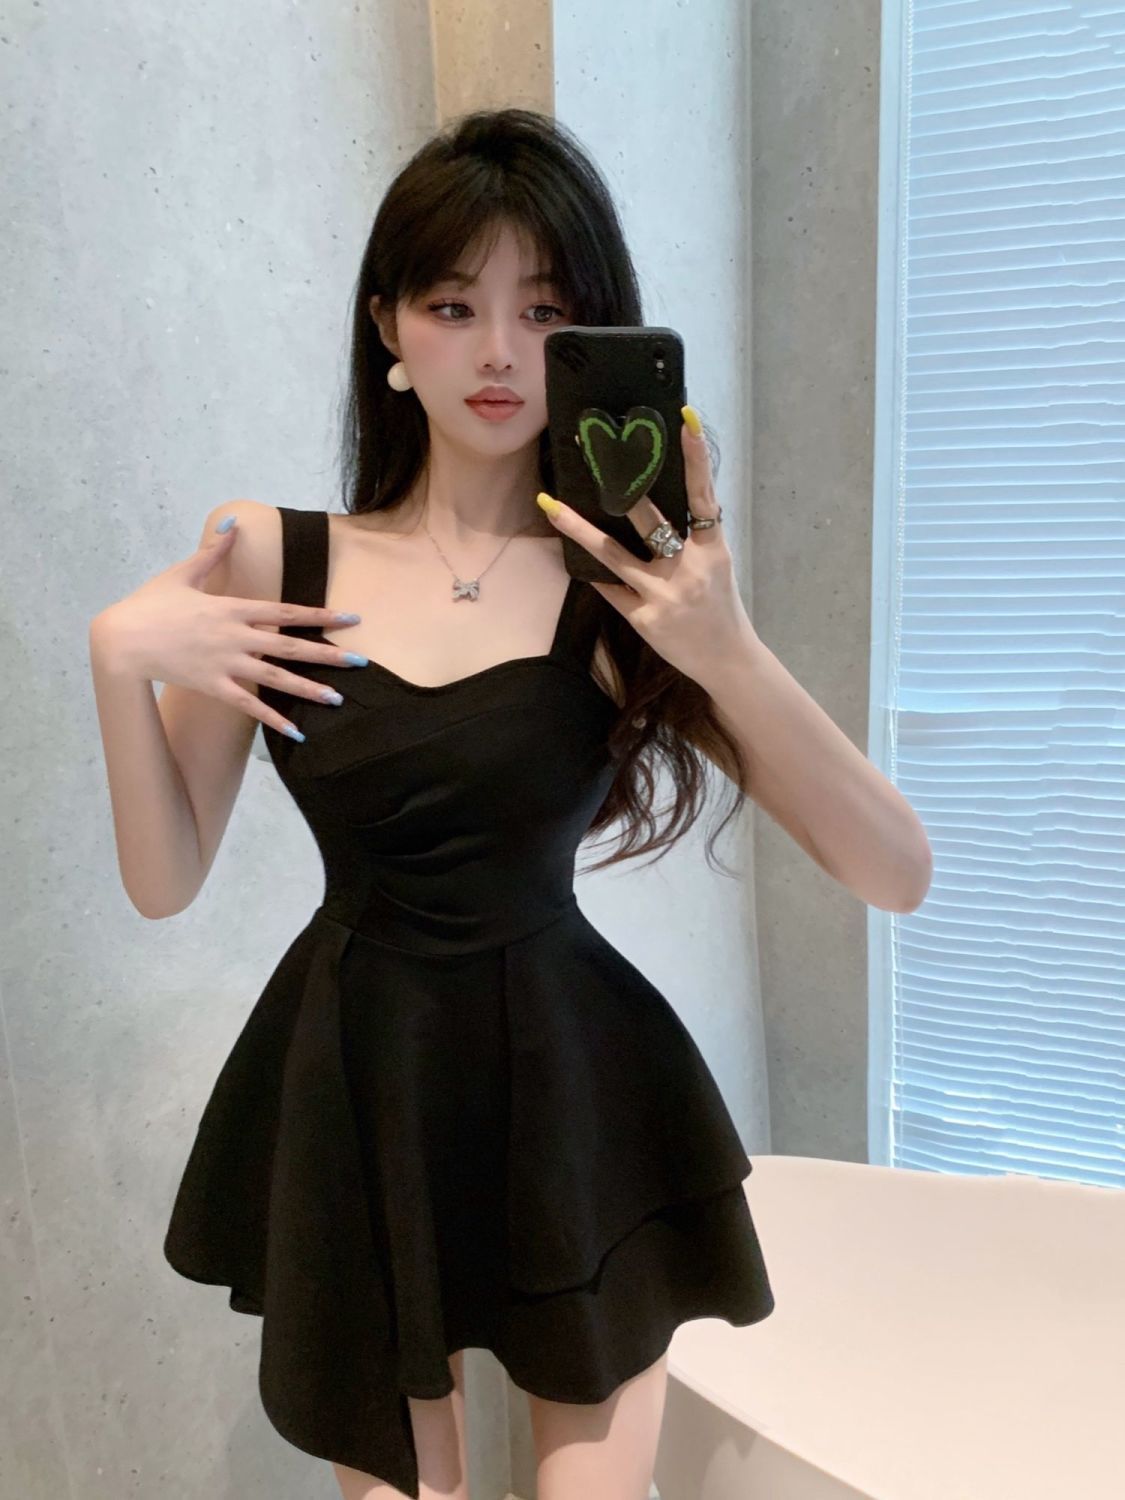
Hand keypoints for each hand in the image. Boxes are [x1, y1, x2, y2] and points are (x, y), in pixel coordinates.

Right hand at [91, 514, 363, 736]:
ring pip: (275, 679)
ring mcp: (225, 664)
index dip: (320, 616)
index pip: (286, 613)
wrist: (121, 640)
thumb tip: (233, 523)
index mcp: (232, 608)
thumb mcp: (183, 572)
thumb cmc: (151, 604)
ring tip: (338, 699)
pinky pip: (250, 706)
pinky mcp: (213, 687)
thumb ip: (214, 551)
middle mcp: (235, 637)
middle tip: (362, 662)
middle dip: (328, 655)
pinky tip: (297, 733)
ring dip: (309, 689)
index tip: (350, 619)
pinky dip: (274, 719)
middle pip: (290, 647)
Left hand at [536, 406, 754, 689]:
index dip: (695, 457)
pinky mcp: (643, 618)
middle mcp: (687, 568)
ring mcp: (662, 594)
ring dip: (578, 527)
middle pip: (649, 519)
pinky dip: (594, 575)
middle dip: (623, 487)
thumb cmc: (720, 606)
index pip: (703, 495)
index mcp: (711, 549)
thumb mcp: (717, 565)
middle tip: (599, 451)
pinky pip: (610, 588)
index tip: (685, 419)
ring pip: (612, 553)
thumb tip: (668, 499)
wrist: (727, 659)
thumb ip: (695, 536)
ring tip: (550, 505)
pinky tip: (571, 559)